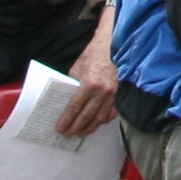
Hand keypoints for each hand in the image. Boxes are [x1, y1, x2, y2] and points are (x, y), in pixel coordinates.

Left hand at [58, 21, 121, 137]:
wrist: (114, 45)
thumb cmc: (94, 54)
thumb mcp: (77, 68)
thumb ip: (73, 84)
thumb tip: (66, 99)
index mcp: (89, 84)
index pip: (75, 107)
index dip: (66, 120)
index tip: (60, 128)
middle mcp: (103, 92)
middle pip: (87, 117)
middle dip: (75, 128)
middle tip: (68, 134)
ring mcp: (114, 94)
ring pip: (101, 119)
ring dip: (90, 128)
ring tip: (80, 133)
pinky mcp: (120, 94)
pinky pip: (112, 113)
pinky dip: (103, 120)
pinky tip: (96, 123)